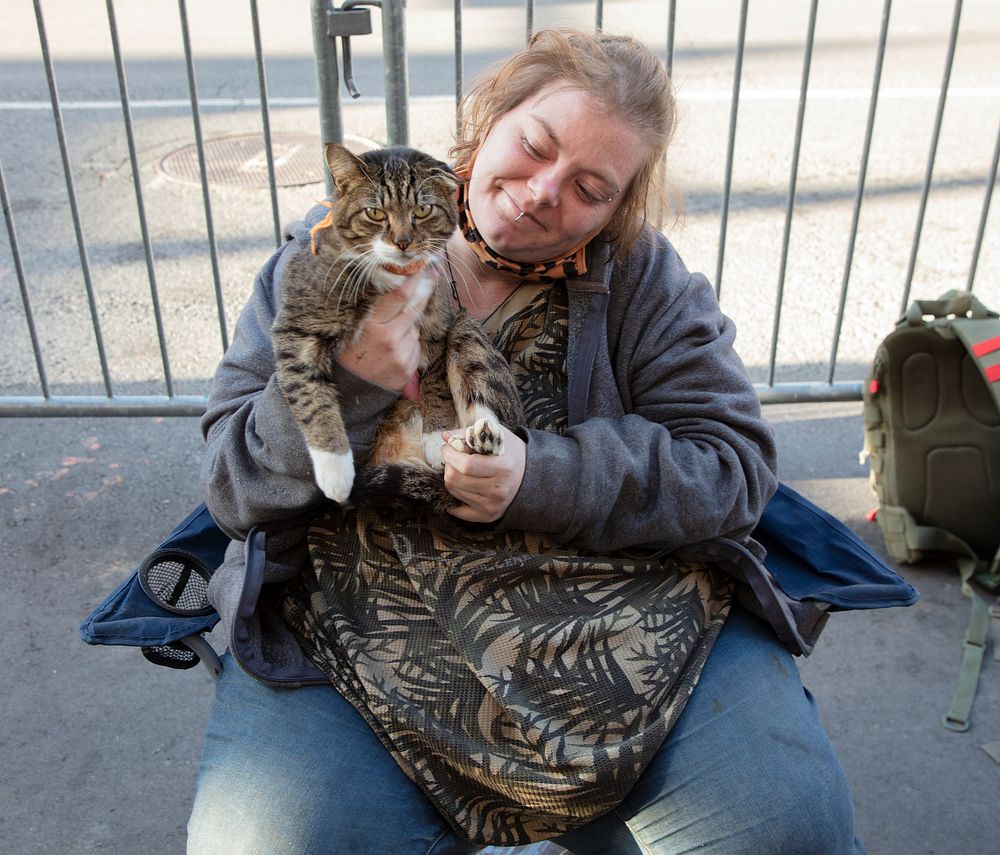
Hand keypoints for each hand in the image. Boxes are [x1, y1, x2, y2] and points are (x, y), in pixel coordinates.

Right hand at [336, 272, 431, 390]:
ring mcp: (402, 354)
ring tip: (389, 337)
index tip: (420, 267)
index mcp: (372, 325)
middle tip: (431, 276)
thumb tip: (395, 287)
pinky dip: (408, 344)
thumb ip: (373, 311)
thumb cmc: (348, 355)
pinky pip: (415, 346)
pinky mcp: (409, 367)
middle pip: (414, 308)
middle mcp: (390, 338)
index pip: (398, 296)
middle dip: (423, 291)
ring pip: (415, 328)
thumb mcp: (353, 328)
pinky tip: (393, 351)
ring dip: (408, 326)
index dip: (412, 279)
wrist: (351, 391)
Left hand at [440, 425, 525, 522]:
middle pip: (455, 479)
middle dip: (448, 465)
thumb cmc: (510, 453)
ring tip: (460, 470)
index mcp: (503, 467)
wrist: (531, 476)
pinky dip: (455, 498)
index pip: (467, 465)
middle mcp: (499, 490)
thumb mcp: (497, 436)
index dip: (450, 455)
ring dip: (451, 478)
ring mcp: (493, 505)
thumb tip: (445, 437)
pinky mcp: (487, 516)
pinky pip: (458, 511)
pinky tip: (461, 488)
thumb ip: (470, 433)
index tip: (448, 447)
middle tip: (452, 458)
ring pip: (454, 491)